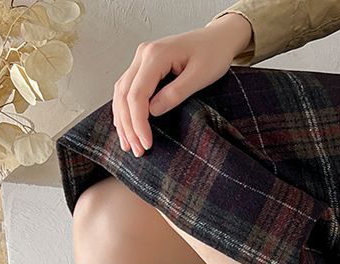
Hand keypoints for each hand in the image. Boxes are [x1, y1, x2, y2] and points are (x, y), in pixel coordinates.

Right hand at [113, 14, 252, 155]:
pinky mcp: (144, 65)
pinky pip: (127, 88)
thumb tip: (152, 112)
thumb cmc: (213, 54)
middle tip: (137, 150)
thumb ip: (176, 93)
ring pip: (121, 92)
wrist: (218, 38)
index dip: (139, 123)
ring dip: (123, 120)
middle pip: (124, 94)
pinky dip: (125, 109)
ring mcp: (141, 58)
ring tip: (129, 144)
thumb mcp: (200, 76)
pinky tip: (126, 126)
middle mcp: (143, 54)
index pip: (137, 94)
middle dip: (128, 126)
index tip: (146, 144)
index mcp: (156, 55)